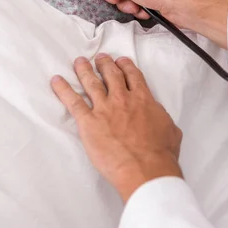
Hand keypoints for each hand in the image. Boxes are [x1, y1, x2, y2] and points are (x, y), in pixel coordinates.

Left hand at [51, 54, 182, 201]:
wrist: (146, 169)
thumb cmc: (160, 154)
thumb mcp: (171, 130)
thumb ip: (161, 117)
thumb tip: (158, 114)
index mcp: (143, 99)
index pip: (132, 75)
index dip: (126, 66)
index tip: (121, 61)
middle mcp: (122, 99)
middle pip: (111, 74)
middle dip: (104, 64)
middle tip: (100, 58)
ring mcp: (104, 109)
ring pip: (91, 83)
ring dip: (84, 70)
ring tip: (79, 62)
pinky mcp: (89, 123)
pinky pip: (73, 102)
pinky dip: (63, 90)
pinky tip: (56, 81)